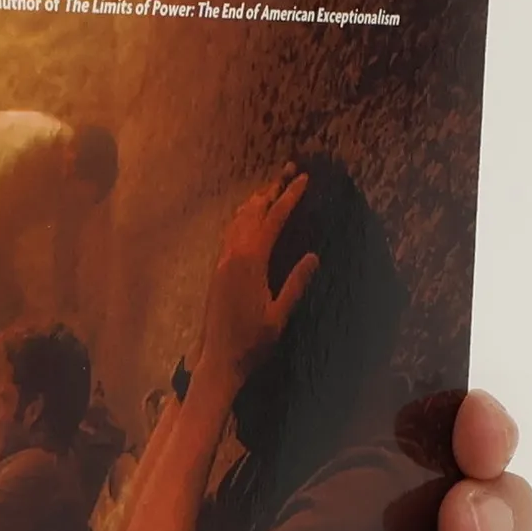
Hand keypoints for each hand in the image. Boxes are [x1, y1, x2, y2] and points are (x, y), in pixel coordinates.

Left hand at [196, 169, 319, 386]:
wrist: (218, 361)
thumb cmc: (252, 343)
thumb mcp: (280, 315)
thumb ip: (296, 284)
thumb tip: (313, 256)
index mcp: (251, 263)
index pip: (273, 220)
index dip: (289, 197)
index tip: (303, 179)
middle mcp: (232, 256)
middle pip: (253, 213)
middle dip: (271, 190)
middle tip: (288, 169)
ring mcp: (221, 263)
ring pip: (237, 221)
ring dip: (254, 202)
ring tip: (270, 187)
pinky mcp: (217, 272)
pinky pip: (229, 234)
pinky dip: (241, 218)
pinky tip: (246, 218)